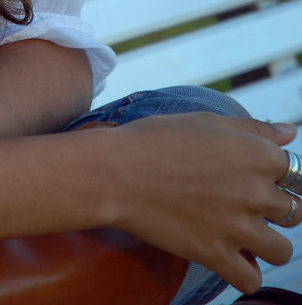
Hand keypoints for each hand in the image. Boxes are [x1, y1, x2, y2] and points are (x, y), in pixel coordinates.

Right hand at [107, 113, 299, 294]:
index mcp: (257, 154)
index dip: (276, 174)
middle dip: (273, 208)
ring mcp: (238, 227)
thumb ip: (253, 128)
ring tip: (243, 233)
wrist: (117, 172)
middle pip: (293, 211)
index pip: (294, 172)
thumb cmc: (157, 139)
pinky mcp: (216, 254)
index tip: (254, 176)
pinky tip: (230, 257)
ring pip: (282, 251)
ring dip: (267, 243)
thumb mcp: (206, 121)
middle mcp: (256, 191)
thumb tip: (288, 132)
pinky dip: (245, 272)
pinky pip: (252, 279)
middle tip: (242, 202)